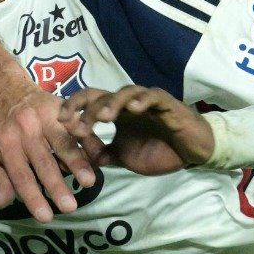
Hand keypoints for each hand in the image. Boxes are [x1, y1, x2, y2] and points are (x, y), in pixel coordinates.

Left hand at [0, 83, 104, 221]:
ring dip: (77, 162)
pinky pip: (78, 125)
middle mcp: (26, 129)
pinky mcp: (61, 107)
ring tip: (88, 182)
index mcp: (6, 142)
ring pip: (63, 141)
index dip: (32, 196)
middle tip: (70, 207)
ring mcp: (45, 116)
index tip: (45, 217)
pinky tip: (101, 157)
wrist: (3, 87)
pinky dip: (90, 141)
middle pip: (43, 161)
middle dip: (56, 185)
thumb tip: (0, 202)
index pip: (19, 174)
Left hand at [60, 85, 214, 175]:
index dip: (73, 108)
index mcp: (115, 112)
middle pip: (99, 94)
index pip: (88, 102)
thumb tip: (84, 161)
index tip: (60, 121)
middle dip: (85, 108)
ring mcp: (144, 100)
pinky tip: (132, 109)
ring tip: (102, 117)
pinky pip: (151, 96)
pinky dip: (141, 100)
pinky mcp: (165, 102)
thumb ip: (106, 156)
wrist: (192, 151)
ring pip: (122, 93)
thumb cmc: (159, 150)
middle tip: (75, 123)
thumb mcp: (126, 158)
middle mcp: (126, 103)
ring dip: (110, 103)